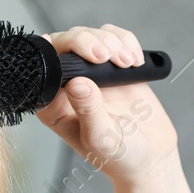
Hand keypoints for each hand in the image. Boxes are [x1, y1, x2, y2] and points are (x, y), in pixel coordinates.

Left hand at [35, 24, 178, 184]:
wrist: (151, 157)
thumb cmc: (118, 156)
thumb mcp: (101, 138)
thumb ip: (88, 110)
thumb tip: (75, 83)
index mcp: (52, 103)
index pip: (42, 67)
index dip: (53, 52)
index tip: (75, 56)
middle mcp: (67, 84)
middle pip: (65, 43)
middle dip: (85, 41)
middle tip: (106, 56)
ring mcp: (91, 73)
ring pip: (91, 35)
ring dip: (110, 41)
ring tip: (128, 63)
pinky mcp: (114, 66)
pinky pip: (115, 38)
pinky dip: (126, 41)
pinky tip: (135, 61)